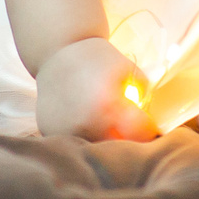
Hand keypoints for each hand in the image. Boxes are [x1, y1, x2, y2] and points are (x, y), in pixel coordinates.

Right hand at [34, 36, 160, 142]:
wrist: (57, 50)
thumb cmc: (97, 58)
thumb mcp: (130, 70)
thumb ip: (144, 95)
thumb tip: (149, 119)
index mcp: (110, 107)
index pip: (142, 135)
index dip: (149, 129)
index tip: (147, 124)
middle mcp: (87, 124)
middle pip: (119, 147)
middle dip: (127, 138)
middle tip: (126, 124)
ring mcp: (66, 130)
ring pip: (96, 148)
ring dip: (104, 139)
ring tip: (103, 121)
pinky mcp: (50, 131)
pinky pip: (73, 142)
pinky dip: (82, 135)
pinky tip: (82, 119)